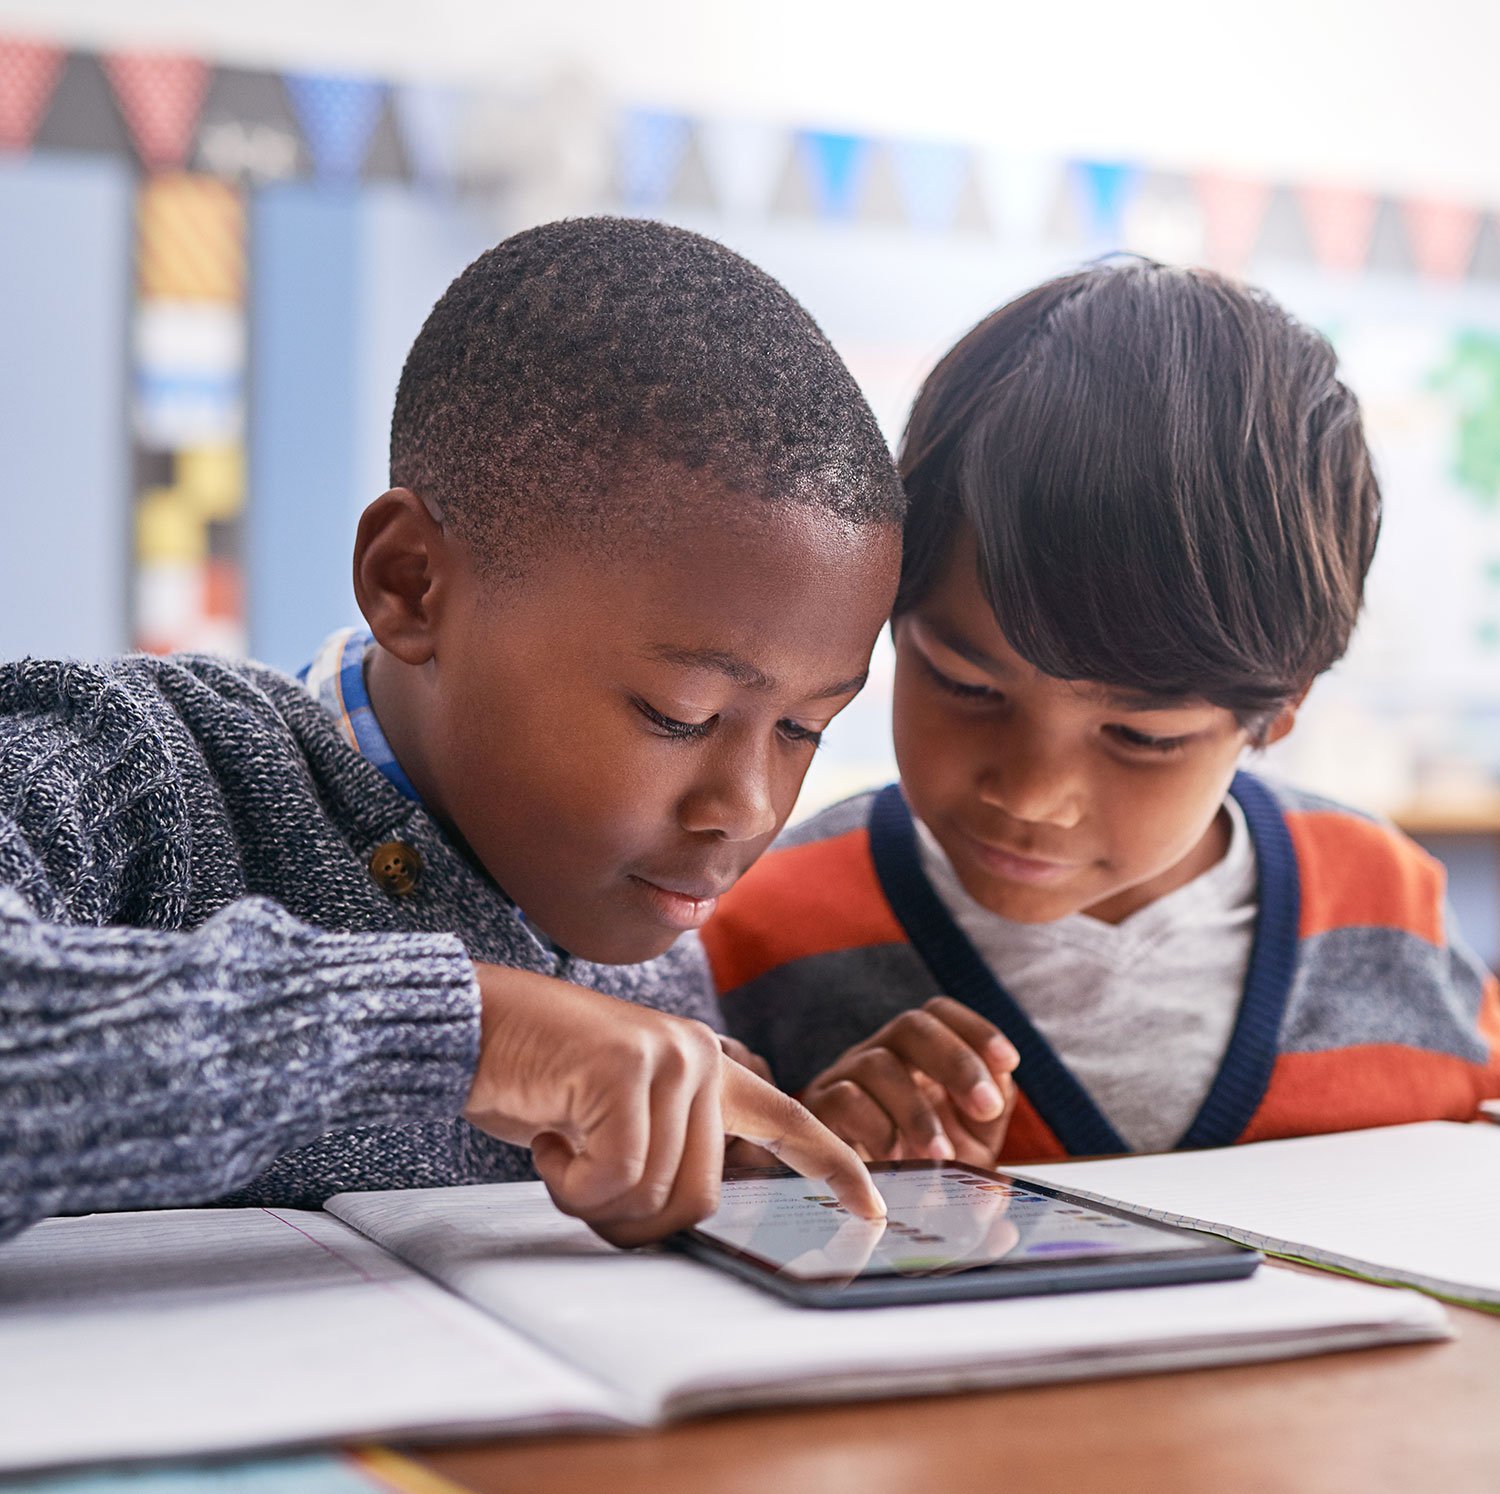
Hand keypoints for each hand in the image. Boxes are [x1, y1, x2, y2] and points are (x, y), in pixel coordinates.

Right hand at [461, 964, 884, 1246]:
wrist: (470, 1025)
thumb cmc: (535, 1079)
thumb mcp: (613, 1118)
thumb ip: (662, 1150)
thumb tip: (681, 1218)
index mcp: (706, 1069)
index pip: (788, 1121)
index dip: (834, 1170)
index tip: (875, 1211)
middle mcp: (701, 1058)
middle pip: (699, 1201)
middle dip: (633, 1219)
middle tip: (578, 1182)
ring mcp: (670, 1058)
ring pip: (656, 1194)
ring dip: (592, 1199)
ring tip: (557, 1144)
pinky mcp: (628, 1068)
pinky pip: (616, 1178)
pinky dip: (571, 1184)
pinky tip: (545, 1137)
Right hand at [800, 996, 1018, 1166]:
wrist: (867, 1212)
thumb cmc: (922, 1170)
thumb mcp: (967, 1143)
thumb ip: (989, 1114)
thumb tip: (1002, 1086)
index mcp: (916, 1056)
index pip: (939, 1014)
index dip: (975, 1029)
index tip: (1009, 1063)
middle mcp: (879, 1055)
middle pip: (912, 1026)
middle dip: (957, 1062)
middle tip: (986, 1108)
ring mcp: (844, 1078)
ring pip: (878, 1063)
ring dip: (918, 1111)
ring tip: (942, 1156)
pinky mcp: (819, 1110)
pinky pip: (844, 1099)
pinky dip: (879, 1129)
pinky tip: (897, 1160)